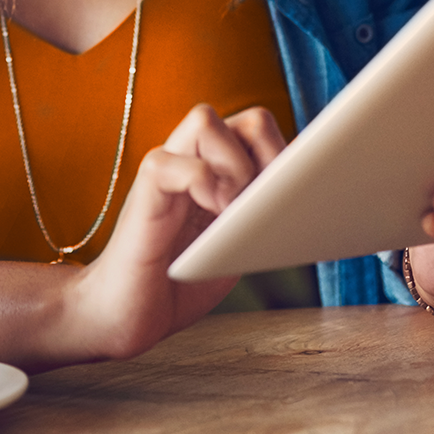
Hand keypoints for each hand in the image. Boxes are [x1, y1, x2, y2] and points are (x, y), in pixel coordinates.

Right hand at [60, 103, 283, 359]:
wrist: (124, 314)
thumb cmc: (179, 282)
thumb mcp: (235, 246)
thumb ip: (258, 215)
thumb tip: (309, 201)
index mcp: (221, 169)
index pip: (266, 132)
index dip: (290, 160)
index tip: (296, 201)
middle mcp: (193, 158)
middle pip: (250, 118)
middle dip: (273, 158)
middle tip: (265, 206)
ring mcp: (166, 169)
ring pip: (205, 120)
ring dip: (235, 167)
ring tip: (234, 211)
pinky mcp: (144, 190)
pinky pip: (172, 162)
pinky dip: (202, 183)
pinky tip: (213, 215)